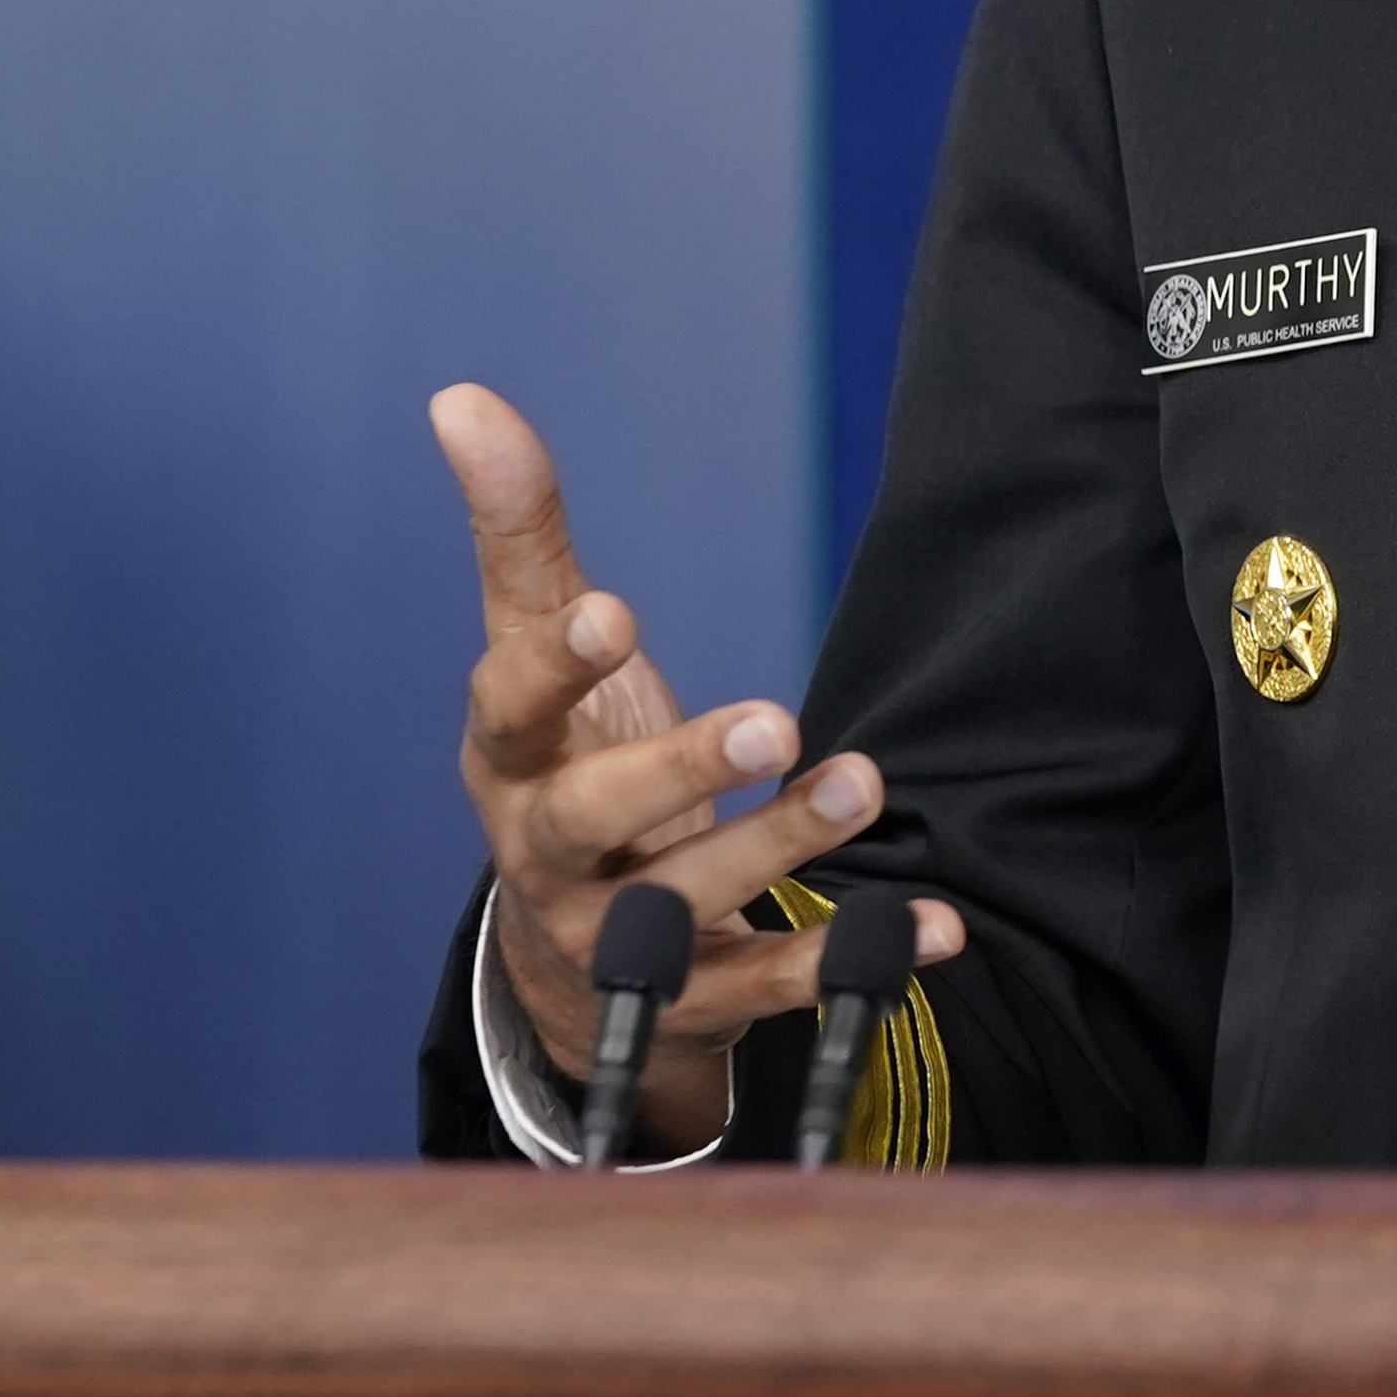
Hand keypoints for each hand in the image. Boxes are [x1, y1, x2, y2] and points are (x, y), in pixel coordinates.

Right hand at [433, 384, 963, 1154]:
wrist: (574, 961)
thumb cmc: (566, 763)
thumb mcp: (540, 653)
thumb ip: (521, 534)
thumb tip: (462, 396)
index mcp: (511, 757)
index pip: (512, 706)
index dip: (555, 665)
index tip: (614, 613)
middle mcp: (550, 854)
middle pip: (589, 816)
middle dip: (677, 769)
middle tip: (773, 717)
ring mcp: (618, 938)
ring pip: (685, 902)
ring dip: (777, 846)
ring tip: (863, 781)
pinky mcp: (697, 1000)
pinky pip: (775, 987)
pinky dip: (853, 959)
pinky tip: (933, 926)